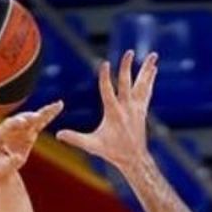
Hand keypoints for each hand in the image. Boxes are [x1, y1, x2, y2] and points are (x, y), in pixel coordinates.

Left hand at [0, 101, 63, 185]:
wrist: (0, 169)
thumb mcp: (2, 168)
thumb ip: (10, 163)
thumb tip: (19, 157)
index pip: (7, 126)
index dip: (15, 123)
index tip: (23, 123)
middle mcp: (9, 127)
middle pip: (21, 119)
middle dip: (30, 117)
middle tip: (38, 116)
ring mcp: (20, 128)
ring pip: (33, 118)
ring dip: (44, 112)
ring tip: (56, 105)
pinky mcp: (30, 131)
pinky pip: (40, 122)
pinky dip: (49, 115)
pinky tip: (58, 106)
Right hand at [56, 50, 156, 171]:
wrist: (134, 159)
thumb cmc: (112, 152)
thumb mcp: (92, 145)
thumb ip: (75, 138)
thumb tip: (58, 134)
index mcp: (114, 113)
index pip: (107, 90)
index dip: (104, 77)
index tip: (103, 63)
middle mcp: (127, 107)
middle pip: (127, 83)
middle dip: (127, 67)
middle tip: (129, 52)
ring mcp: (137, 108)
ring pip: (142, 84)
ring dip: (147, 69)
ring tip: (153, 55)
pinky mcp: (142, 110)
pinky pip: (147, 91)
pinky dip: (149, 80)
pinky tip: (153, 70)